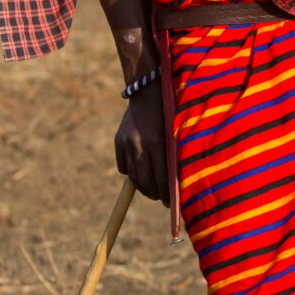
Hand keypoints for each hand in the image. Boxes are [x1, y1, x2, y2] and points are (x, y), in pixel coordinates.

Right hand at [114, 83, 169, 206]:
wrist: (147, 91)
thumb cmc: (169, 112)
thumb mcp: (174, 131)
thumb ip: (174, 155)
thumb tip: (176, 184)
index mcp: (157, 139)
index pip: (162, 175)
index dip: (166, 192)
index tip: (171, 203)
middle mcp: (139, 142)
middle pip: (145, 179)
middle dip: (154, 194)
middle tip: (161, 200)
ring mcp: (126, 142)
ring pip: (133, 176)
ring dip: (143, 188)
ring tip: (151, 192)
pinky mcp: (118, 141)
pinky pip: (123, 166)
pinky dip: (131, 173)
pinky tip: (139, 174)